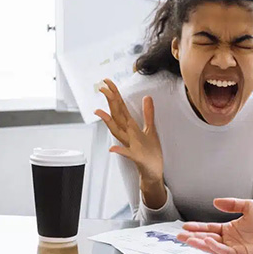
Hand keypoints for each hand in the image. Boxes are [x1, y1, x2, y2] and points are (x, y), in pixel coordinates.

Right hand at [95, 79, 165, 208]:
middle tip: (101, 88)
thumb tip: (147, 97)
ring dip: (108, 122)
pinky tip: (112, 148)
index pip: (121, 107)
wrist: (152, 172)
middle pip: (116, 115)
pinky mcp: (136, 157)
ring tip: (99, 111)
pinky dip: (119, 150)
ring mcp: (130, 145)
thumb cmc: (150, 152)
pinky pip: (126, 153)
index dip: (114, 94)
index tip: (107, 81)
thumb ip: (148, 113)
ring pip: (117, 132)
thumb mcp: (151, 129)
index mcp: (130, 127)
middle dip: (110, 101)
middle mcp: (127, 134)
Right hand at [178, 198, 252, 253]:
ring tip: (189, 239)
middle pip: (207, 239)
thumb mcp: (248, 206)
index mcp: (229, 229)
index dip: (197, 227)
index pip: (209, 228)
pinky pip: (225, 252)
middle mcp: (230, 240)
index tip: (185, 226)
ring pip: (213, 247)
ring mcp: (234, 248)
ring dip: (200, 243)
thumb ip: (232, 204)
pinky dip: (216, 248)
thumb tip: (215, 201)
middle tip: (180, 236)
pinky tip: (208, 242)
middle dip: (193, 237)